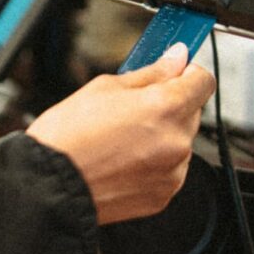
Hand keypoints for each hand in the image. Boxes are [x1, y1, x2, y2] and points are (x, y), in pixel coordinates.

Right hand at [26, 44, 215, 224]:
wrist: (50, 184)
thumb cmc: (68, 136)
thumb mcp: (104, 87)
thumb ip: (150, 73)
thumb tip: (175, 59)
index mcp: (165, 107)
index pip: (203, 81)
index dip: (188, 73)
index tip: (176, 72)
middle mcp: (176, 141)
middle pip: (192, 111)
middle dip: (170, 105)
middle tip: (134, 107)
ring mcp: (173, 171)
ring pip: (179, 142)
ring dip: (161, 135)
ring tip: (121, 138)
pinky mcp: (164, 194)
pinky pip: (169, 169)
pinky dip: (153, 162)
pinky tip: (123, 159)